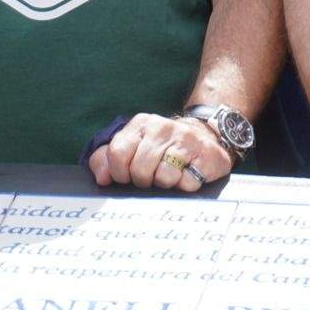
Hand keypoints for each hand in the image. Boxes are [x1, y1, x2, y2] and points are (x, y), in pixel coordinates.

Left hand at [90, 113, 229, 191]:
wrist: (205, 137)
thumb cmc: (162, 148)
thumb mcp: (132, 146)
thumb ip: (106, 159)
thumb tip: (102, 178)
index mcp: (141, 124)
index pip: (117, 154)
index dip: (119, 173)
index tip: (127, 176)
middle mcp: (163, 127)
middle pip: (139, 169)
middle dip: (144, 181)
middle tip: (152, 176)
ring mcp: (186, 139)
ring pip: (164, 177)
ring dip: (165, 183)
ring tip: (171, 174)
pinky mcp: (206, 154)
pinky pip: (187, 183)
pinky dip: (185, 185)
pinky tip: (188, 173)